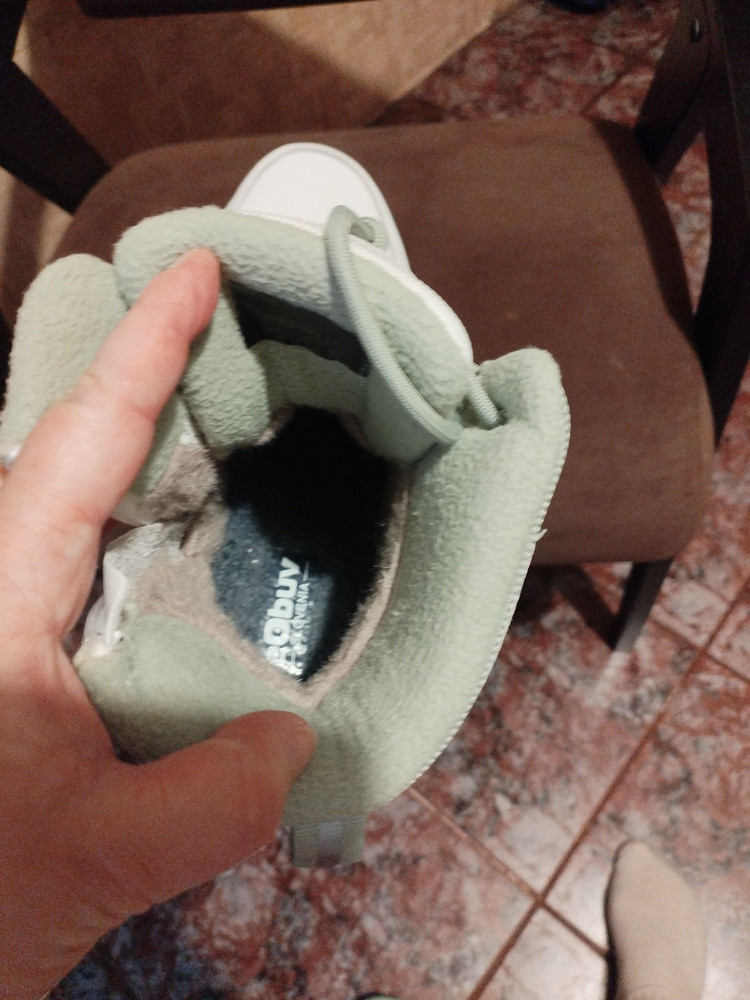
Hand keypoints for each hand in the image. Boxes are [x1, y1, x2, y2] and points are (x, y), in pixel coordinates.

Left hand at [0, 250, 315, 999]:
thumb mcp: (97, 858)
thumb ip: (216, 799)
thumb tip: (298, 742)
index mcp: (1, 591)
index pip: (84, 441)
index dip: (147, 347)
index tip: (198, 271)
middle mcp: (0, 580)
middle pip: (82, 450)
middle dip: (163, 383)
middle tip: (250, 341)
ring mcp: (8, 612)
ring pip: (83, 503)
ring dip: (161, 454)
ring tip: (242, 420)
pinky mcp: (19, 651)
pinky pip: (89, 559)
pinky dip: (149, 529)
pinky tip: (197, 541)